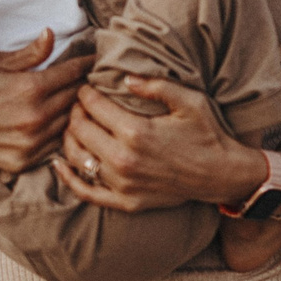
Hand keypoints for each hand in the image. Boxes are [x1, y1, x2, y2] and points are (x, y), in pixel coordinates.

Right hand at [0, 31, 90, 172]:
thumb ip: (31, 52)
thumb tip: (53, 34)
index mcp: (32, 88)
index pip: (74, 73)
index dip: (87, 64)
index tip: (95, 60)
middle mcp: (35, 117)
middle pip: (76, 99)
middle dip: (84, 88)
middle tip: (92, 81)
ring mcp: (30, 142)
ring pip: (69, 124)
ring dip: (74, 113)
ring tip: (79, 103)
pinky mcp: (24, 161)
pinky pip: (54, 146)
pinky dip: (58, 135)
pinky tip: (58, 125)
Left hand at [51, 76, 263, 210]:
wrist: (221, 174)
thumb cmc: (207, 133)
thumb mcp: (189, 101)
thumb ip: (156, 86)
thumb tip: (125, 78)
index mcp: (136, 132)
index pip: (94, 107)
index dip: (85, 92)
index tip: (85, 86)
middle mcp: (123, 160)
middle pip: (80, 130)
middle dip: (74, 111)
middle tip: (78, 103)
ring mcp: (122, 184)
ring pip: (77, 158)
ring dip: (69, 138)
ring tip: (74, 125)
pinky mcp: (124, 202)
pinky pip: (85, 191)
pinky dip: (68, 177)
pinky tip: (59, 163)